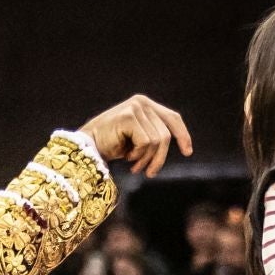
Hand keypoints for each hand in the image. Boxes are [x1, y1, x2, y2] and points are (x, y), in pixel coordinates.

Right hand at [78, 94, 192, 177]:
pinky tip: (126, 156)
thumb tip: (175, 143)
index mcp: (145, 104)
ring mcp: (136, 107)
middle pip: (166, 134)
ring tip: (134, 164)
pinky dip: (138, 154)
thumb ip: (153, 134)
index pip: (172, 118)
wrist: (86, 147)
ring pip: (157, 140)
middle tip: (149, 172)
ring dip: (146, 158)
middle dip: (160, 157)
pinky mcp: (129, 116)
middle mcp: (142, 102)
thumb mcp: (136, 138)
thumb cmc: (110, 145)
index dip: (183, 135)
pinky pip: (146, 142)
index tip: (188, 152)